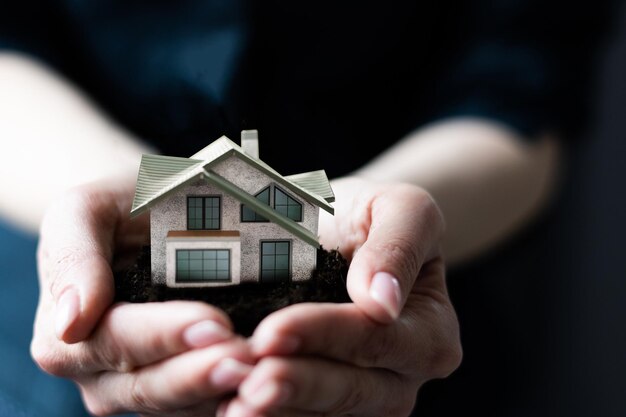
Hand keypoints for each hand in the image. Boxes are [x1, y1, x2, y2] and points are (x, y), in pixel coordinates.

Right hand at [31, 179, 254, 415]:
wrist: (153, 211)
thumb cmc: (120, 206)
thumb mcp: (86, 211)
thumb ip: (73, 258)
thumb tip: (69, 325)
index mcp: (66, 333)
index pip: (113, 341)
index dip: (162, 336)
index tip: (213, 323)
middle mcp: (99, 371)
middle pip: (146, 385)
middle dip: (198, 374)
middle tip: (247, 358)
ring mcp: (141, 384)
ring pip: (178, 404)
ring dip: (219, 391)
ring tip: (261, 370)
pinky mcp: (180, 386)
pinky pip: (202, 405)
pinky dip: (233, 399)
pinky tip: (265, 387)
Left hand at [222, 178, 461, 415]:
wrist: (347, 232)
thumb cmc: (374, 217)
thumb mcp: (400, 208)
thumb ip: (399, 246)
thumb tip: (384, 302)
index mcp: (429, 332)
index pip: (375, 338)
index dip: (324, 336)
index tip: (272, 332)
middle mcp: (402, 377)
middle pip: (351, 390)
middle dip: (298, 387)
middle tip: (250, 385)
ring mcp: (367, 398)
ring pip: (325, 416)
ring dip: (278, 413)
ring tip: (233, 406)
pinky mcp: (331, 406)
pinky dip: (271, 416)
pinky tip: (231, 408)